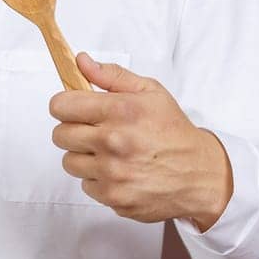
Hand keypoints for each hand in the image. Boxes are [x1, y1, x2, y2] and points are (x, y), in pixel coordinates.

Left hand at [49, 52, 231, 230]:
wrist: (199, 174)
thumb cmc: (173, 131)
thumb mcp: (150, 92)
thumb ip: (111, 75)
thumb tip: (81, 61)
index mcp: (121, 110)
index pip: (61, 106)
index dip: (65, 105)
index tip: (73, 108)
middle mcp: (113, 142)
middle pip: (60, 135)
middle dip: (73, 130)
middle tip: (93, 130)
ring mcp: (112, 173)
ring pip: (69, 161)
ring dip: (84, 156)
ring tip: (108, 152)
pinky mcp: (113, 197)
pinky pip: (85, 185)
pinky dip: (97, 179)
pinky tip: (118, 171)